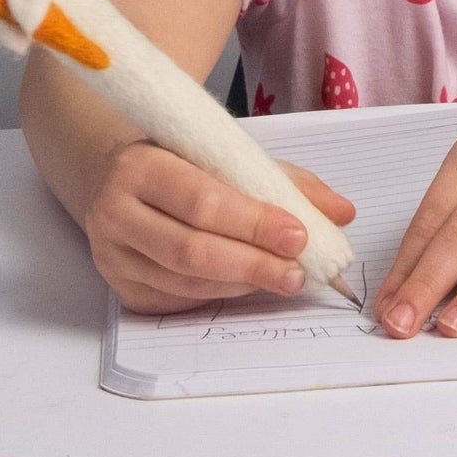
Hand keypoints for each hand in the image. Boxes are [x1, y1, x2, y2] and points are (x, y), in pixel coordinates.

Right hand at [83, 141, 354, 314]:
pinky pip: (177, 300)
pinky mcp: (121, 288)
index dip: (252, 222)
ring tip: (285, 279)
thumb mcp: (229, 155)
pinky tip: (249, 285)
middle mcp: (115, 211)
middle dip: (253, 263)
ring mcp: (113, 255)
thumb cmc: (184, 162)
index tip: (298, 235)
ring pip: (186, 282)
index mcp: (140, 165)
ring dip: (242, 284)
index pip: (201, 200)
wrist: (118, 177)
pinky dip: (220, 294)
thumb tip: (343, 212)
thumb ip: (286, 180)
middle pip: (191, 250)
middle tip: (299, 272)